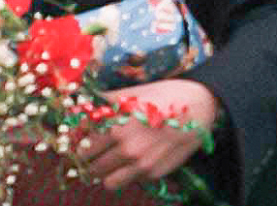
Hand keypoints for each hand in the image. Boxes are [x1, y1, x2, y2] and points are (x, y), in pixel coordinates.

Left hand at [79, 78, 218, 190]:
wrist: (198, 106)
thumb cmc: (161, 95)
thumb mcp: (129, 94)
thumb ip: (103, 104)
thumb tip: (82, 106)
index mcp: (116, 128)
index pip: (84, 148)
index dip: (78, 146)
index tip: (78, 144)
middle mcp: (128, 151)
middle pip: (93, 168)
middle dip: (89, 161)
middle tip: (93, 153)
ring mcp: (143, 165)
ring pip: (109, 183)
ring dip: (106, 173)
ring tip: (109, 161)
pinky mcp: (157, 173)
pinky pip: (132, 181)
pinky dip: (129, 173)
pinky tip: (135, 158)